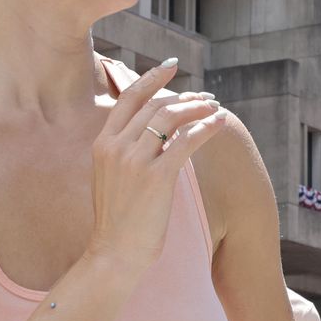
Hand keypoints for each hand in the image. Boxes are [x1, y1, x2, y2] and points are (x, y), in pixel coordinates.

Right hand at [86, 59, 229, 271]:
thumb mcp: (110, 177)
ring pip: (171, 117)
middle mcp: (116, 146)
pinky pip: (186, 141)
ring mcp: (135, 161)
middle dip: (184, 95)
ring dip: (197, 107)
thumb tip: (152, 131)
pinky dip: (205, 127)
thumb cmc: (117, 220)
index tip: (171, 68)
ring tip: (215, 108)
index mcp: (102, 144)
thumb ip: (124, 151)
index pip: (128, 98)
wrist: (113, 253)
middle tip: (206, 96)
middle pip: (154, 104)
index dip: (151, 78)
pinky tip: (218, 123)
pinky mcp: (156, 177)